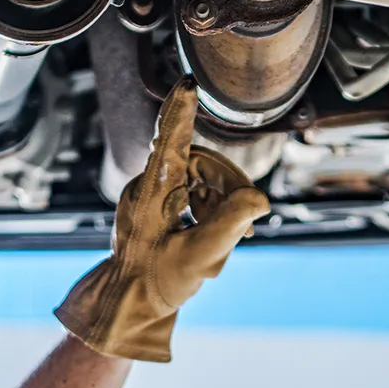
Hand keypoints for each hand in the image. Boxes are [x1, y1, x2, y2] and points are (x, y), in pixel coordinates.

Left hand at [54, 77, 269, 361]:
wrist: (129, 304)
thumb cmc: (158, 281)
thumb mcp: (199, 257)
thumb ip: (230, 224)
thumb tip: (259, 199)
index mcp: (153, 191)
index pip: (171, 141)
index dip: (181, 111)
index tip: (187, 83)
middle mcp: (148, 184)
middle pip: (202, 163)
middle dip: (229, 188)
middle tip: (248, 223)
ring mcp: (150, 192)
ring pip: (201, 177)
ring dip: (222, 203)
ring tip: (232, 237)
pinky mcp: (155, 203)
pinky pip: (192, 191)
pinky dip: (211, 209)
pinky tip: (219, 236)